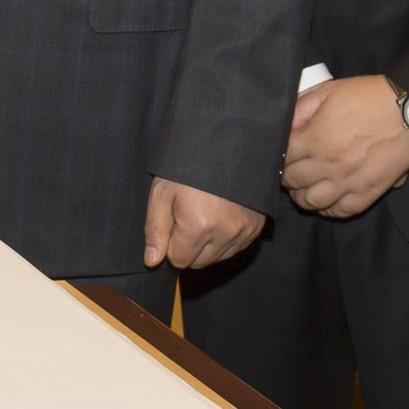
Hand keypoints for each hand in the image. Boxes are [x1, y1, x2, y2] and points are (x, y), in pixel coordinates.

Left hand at [143, 178, 265, 270]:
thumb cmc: (187, 167)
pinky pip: (235, 248)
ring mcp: (244, 230)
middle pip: (198, 262)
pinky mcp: (256, 227)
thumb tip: (152, 261)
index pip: (178, 259)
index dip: (171, 242)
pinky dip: (224, 239)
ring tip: (204, 213)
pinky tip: (219, 216)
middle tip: (187, 216)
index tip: (173, 220)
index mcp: (199, 225)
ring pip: (217, 258)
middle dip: (188, 246)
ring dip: (207, 244)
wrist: (224, 145)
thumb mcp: (162, 193)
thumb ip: (155, 229)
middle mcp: (225, 232)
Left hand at [280, 73, 408, 219]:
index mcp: (315, 138)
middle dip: (286, 175)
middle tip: (291, 170)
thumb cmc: (367, 96)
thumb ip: (300, 109)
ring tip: (304, 187)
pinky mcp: (370, 191)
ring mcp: (349, 181)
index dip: (278, 155)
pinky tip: (326, 201)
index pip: (281, 158)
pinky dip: (329, 209)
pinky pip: (342, 211)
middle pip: (292, 181)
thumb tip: (283, 126)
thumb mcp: (326, 92)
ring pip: (312, 202)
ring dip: (303, 195)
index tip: (281, 154)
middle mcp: (329, 164)